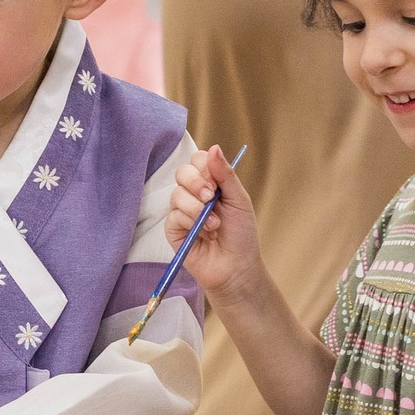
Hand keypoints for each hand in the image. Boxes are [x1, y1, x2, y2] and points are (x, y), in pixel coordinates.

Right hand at [163, 144, 264, 303]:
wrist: (236, 266)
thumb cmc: (241, 234)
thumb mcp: (239, 200)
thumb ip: (225, 175)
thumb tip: (214, 147)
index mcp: (210, 183)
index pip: (197, 160)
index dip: (204, 167)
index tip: (217, 183)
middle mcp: (193, 194)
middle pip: (182, 172)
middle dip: (197, 183)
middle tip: (210, 198)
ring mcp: (181, 210)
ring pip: (177, 194)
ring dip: (198, 210)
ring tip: (215, 226)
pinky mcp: (172, 228)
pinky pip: (174, 216)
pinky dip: (191, 223)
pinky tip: (205, 235)